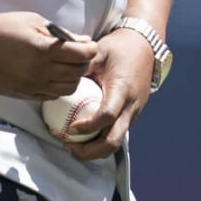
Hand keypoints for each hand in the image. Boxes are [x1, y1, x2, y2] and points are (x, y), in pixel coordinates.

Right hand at [0, 12, 97, 99]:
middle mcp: (39, 71)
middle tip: (79, 54)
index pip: (82, 55)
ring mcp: (30, 85)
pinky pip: (50, 96)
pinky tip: (51, 75)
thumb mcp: (32, 21)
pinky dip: (57, 87)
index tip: (89, 45)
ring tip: (66, 65)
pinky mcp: (22, 94)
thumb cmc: (0, 27)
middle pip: (78, 73)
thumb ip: (61, 34)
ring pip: (67, 89)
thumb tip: (84, 41)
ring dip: (72, 77)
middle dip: (83, 63)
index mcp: (43, 49)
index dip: (90, 49)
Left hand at [59, 26, 154, 160]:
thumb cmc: (118, 49)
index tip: (70, 128)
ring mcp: (133, 114)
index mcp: (122, 90)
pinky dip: (100, 141)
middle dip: (89, 151)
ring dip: (94, 150)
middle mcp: (131, 106)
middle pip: (113, 141)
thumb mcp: (98, 52)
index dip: (88, 126)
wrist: (144, 48)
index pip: (107, 115)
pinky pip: (116, 135)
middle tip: (68, 145)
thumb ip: (80, 66)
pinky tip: (84, 136)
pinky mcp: (131, 117)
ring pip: (115, 143)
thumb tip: (56, 77)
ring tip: (73, 146)